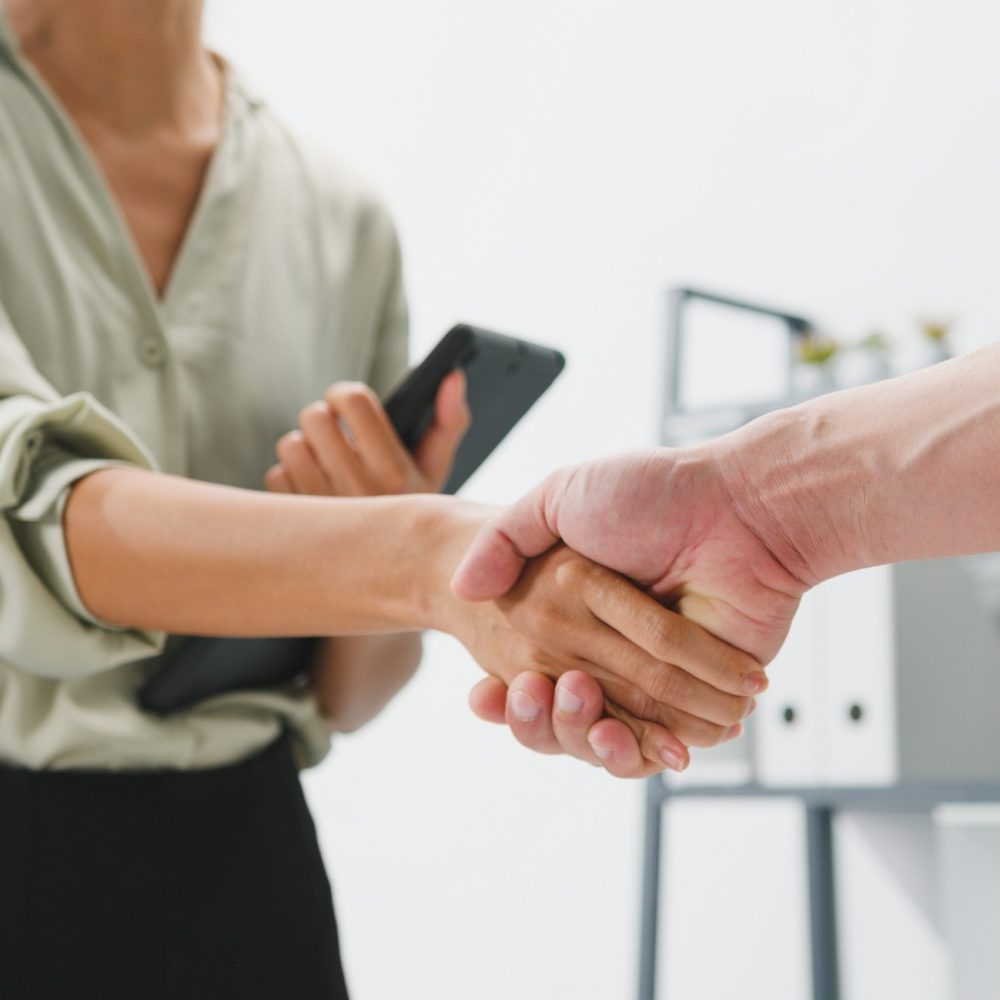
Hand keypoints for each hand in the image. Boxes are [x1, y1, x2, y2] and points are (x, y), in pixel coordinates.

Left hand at [265, 371, 468, 728]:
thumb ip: (449, 421)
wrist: (393, 595)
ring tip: (325, 466)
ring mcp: (324, 513)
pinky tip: (313, 493)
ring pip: (290, 446)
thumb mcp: (438, 474)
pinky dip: (289, 478)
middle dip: (322, 420)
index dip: (344, 393)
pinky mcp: (297, 529)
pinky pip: (276, 477)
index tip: (346, 402)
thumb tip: (452, 374)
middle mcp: (360, 494)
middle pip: (314, 418)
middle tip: (334, 434)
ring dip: (303, 449)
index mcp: (398, 473)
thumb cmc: (416, 521)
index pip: (352, 401)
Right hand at [450, 447, 802, 772]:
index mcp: (582, 610)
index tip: (484, 694)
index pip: (532, 668)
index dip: (505, 693)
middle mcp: (617, 645)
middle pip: (566, 708)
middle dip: (539, 717)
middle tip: (527, 694)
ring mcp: (661, 673)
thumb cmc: (653, 491)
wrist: (743, 504)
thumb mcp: (560, 497)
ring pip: (608, 731)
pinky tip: (611, 737)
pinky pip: (663, 739)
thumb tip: (462, 586)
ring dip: (580, 737)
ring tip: (570, 706)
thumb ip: (507, 536)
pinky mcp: (705, 694)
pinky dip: (636, 750)